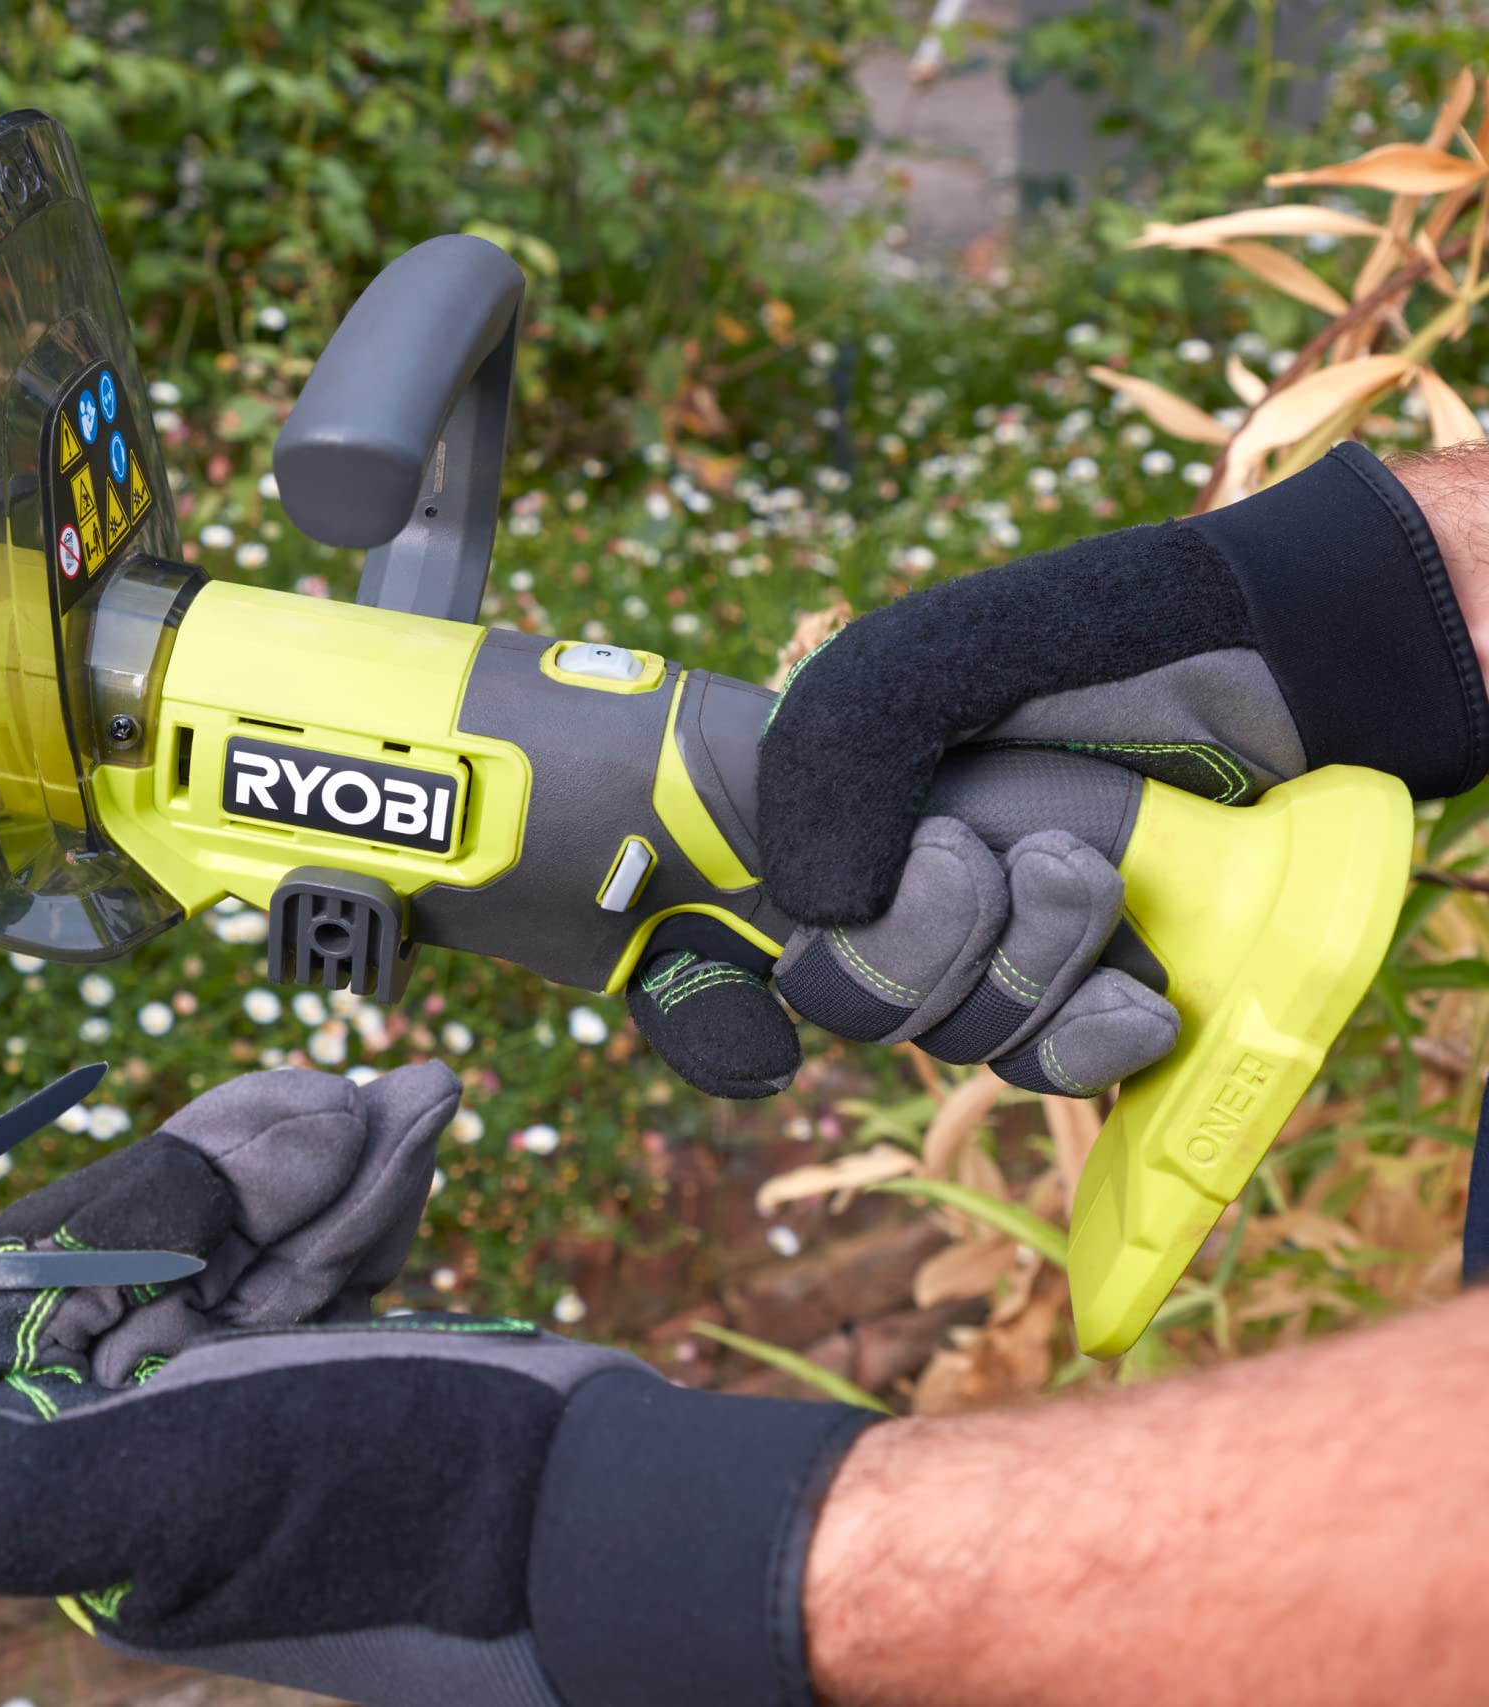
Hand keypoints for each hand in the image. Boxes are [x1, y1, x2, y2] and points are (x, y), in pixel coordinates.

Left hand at [0, 1064, 878, 1706]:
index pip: (31, 1296)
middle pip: (137, 1240)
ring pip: (231, 1217)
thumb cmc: (385, 1499)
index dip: (107, 1218)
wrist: (603, 1504)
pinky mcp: (336, 1352)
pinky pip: (308, 1232)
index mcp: (87, 1486)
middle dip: (241, 1189)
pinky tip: (414, 1143)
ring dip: (319, 1181)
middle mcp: (155, 1440)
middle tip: (339, 1179)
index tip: (211, 1181)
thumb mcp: (151, 1502)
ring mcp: (250, 1389)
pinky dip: (362, 1193)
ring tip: (398, 1148)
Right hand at [750, 443, 1488, 1094]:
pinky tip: (1135, 1003)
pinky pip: (1052, 1067)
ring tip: (1083, 874)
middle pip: (842, 1005)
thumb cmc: (1079, 644)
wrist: (1270, 661)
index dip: (700, 994)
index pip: (707, 946)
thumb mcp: (913, 668)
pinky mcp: (1092, 981)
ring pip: (952, 1039)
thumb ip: (832, 765)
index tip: (740, 956)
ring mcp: (996, 942)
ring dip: (1022, 973)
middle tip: (982, 856)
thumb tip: (820, 916)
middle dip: (914, 952)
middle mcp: (894, 886)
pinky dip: (1086, 1044)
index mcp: (826, 819)